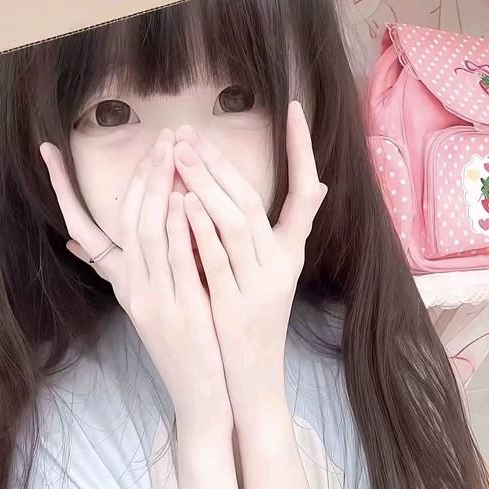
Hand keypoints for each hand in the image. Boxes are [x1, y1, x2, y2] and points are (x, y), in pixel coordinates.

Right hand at [38, 132, 232, 428]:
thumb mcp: (144, 305)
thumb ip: (120, 269)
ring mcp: (154, 300)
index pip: (80, 228)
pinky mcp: (180, 311)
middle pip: (126, 221)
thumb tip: (77, 243)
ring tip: (171, 153)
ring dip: (158, 190)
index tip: (47, 149)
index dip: (62, 188)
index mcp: (122, 283)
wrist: (199, 395)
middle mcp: (132, 288)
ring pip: (148, 235)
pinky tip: (186, 199)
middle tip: (158, 137)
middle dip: (140, 176)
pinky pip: (177, 261)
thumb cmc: (181, 345)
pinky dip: (179, 227)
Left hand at [171, 101, 326, 415]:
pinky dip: (200, 228)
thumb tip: (278, 189)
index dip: (303, 150)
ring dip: (207, 185)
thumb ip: (262, 235)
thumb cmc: (252, 324)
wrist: (252, 380)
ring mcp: (260, 285)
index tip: (297, 108)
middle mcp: (281, 264)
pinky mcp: (235, 305)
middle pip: (254, 201)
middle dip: (221, 163)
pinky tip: (181, 202)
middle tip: (189, 133)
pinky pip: (217, 259)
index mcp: (290, 254)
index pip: (306, 192)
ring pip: (236, 223)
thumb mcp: (266, 277)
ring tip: (181, 154)